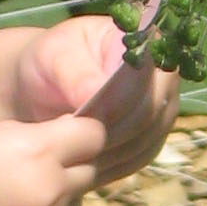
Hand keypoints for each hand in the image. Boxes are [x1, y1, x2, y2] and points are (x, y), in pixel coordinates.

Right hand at [0, 113, 108, 205]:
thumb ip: (24, 136)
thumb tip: (55, 140)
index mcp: (36, 153)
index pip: (92, 135)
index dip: (80, 132)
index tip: (63, 135)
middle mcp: (50, 193)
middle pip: (88, 170)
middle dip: (68, 165)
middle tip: (31, 167)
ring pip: (73, 204)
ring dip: (56, 197)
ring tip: (13, 198)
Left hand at [14, 16, 177, 186]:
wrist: (44, 84)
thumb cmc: (49, 62)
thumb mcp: (53, 57)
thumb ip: (75, 73)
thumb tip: (93, 92)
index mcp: (144, 39)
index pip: (144, 78)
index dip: (116, 104)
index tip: (80, 118)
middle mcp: (162, 73)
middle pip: (151, 112)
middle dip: (112, 131)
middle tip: (74, 142)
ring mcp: (162, 105)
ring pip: (149, 138)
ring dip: (113, 152)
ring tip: (76, 154)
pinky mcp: (152, 134)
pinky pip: (143, 155)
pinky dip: (116, 165)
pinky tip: (88, 165)